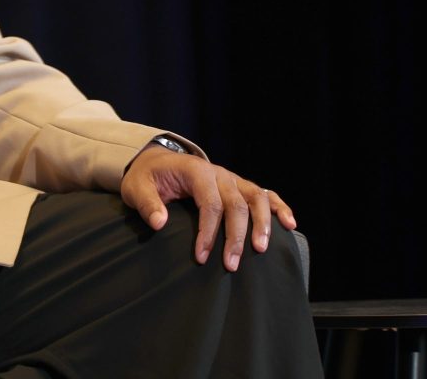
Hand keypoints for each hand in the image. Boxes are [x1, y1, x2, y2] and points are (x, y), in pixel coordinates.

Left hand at [119, 144, 296, 271]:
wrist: (156, 162)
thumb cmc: (147, 177)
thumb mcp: (136, 188)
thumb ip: (147, 204)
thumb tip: (159, 223)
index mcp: (195, 171)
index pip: (209, 203)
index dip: (208, 232)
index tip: (202, 257)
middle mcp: (218, 173)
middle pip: (236, 204)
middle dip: (236, 236)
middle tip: (232, 264)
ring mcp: (232, 178)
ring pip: (256, 198)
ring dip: (262, 224)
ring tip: (261, 250)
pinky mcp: (239, 186)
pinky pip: (265, 194)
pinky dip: (279, 207)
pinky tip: (290, 224)